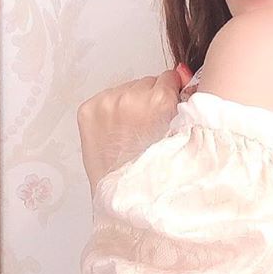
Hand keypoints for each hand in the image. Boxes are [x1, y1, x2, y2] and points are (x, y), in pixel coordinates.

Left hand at [77, 62, 193, 195]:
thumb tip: (181, 72)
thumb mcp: (182, 137)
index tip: (166, 116)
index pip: (169, 78)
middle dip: (150, 101)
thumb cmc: (157, 176)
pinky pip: (107, 97)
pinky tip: (117, 134)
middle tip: (149, 131)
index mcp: (160, 102)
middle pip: (148, 82)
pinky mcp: (89, 110)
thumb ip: (183, 103)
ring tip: (132, 136)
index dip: (169, 98)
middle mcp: (132, 98)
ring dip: (131, 105)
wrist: (125, 201)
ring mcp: (107, 104)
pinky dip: (112, 112)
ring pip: (128, 89)